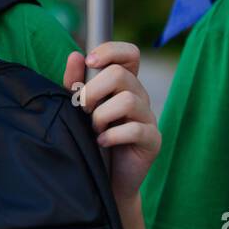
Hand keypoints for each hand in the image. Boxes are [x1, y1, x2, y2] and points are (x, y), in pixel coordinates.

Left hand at [63, 42, 160, 202]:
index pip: (129, 54)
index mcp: (122, 84)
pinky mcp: (153, 140)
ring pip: (129, 100)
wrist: (100, 177)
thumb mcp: (77, 108)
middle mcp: (139, 97)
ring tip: (94, 129)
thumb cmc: (87, 138)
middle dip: (93, 90)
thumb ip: (74, 82)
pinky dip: (112, 136)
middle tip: (83, 109)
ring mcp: (148, 118)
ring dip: (102, 115)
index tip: (90, 61)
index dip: (111, 51)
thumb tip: (75, 55)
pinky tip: (101, 142)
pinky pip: (136, 129)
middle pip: (121, 75)